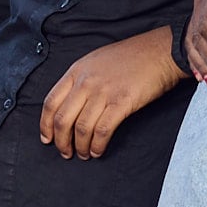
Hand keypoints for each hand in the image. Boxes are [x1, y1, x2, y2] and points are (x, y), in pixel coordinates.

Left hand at [36, 33, 183, 159]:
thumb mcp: (96, 61)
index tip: (47, 138)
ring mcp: (103, 92)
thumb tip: (71, 105)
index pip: (50, 102)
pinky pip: (102, 130)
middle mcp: (86, 82)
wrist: (160, 51)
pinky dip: (97, 145)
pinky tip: (98, 150)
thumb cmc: (132, 56)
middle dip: (61, 141)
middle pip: (62, 119)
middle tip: (65, 152)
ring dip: (80, 147)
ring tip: (84, 155)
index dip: (45, 125)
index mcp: (77, 71)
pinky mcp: (121, 102)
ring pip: (81, 128)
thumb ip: (80, 80)